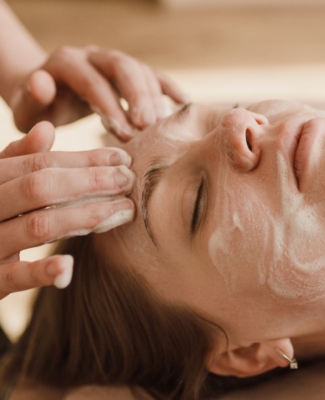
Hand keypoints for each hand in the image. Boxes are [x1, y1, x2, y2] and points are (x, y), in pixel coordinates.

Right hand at [0, 121, 135, 298]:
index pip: (39, 163)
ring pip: (37, 226)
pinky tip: (69, 265)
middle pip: (40, 188)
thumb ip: (18, 159)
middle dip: (90, 182)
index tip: (122, 158)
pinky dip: (42, 271)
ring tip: (124, 210)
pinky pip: (14, 276)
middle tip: (128, 180)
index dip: (84, 159)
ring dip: (85, 217)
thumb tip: (46, 128)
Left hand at [9, 46, 188, 140]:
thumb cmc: (40, 108)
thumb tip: (44, 84)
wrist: (51, 95)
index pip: (92, 80)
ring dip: (155, 97)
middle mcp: (94, 56)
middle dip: (138, 96)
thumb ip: (31, 98)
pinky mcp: (131, 73)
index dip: (109, 105)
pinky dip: (170, 89)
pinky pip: (155, 75)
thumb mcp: (27, 108)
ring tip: (163, 126)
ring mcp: (115, 62)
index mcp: (67, 62)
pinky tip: (185, 104)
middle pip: (122, 67)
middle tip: (149, 125)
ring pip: (141, 70)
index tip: (123, 133)